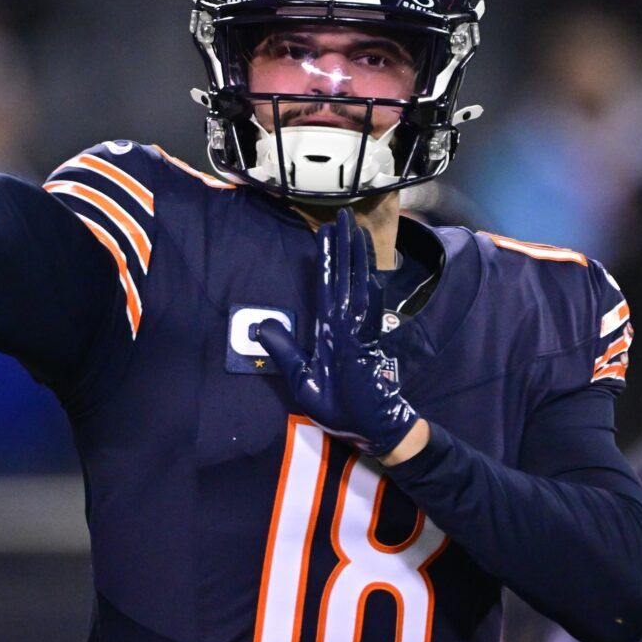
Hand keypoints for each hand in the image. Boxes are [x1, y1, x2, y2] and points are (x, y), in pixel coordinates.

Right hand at [255, 206, 421, 460]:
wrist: (379, 425)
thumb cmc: (339, 407)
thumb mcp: (304, 386)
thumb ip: (285, 353)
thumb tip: (262, 325)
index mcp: (333, 331)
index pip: (329, 285)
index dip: (328, 256)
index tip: (326, 231)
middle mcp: (352, 322)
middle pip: (350, 275)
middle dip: (347, 244)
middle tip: (346, 216)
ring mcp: (366, 326)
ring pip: (365, 281)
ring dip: (361, 255)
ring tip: (359, 231)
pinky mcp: (374, 333)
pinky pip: (374, 298)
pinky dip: (372, 277)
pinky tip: (370, 266)